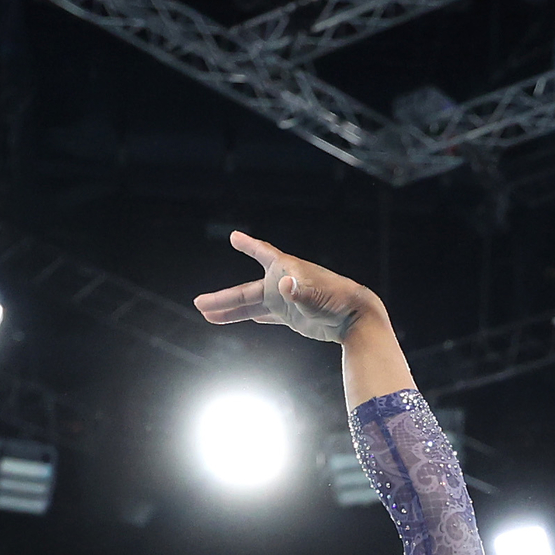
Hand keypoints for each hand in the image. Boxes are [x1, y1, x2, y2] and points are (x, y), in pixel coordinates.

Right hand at [193, 232, 372, 341]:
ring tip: (208, 315)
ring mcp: (286, 300)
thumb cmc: (338, 301)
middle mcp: (282, 283)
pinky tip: (245, 318)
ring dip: (230, 311)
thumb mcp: (317, 296)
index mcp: (285, 269)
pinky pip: (268, 315)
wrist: (355, 318)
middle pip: (245, 291)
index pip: (263, 252)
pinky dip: (254, 316)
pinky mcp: (292, 316)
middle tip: (199, 304)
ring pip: (251, 305)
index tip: (234, 236)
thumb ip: (300, 290)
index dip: (248, 245)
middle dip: (222, 298)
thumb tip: (285, 285)